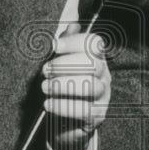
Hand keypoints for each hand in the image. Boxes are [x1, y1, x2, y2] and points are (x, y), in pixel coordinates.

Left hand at [42, 23, 110, 149]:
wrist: (65, 124)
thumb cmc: (61, 88)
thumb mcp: (60, 65)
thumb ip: (64, 46)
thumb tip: (72, 25)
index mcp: (95, 58)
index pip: (93, 43)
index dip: (74, 42)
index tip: (54, 46)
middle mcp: (103, 75)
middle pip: (92, 64)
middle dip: (65, 65)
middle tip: (45, 71)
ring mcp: (103, 96)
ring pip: (90, 86)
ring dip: (63, 86)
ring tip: (45, 88)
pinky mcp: (97, 116)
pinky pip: (84, 110)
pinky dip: (63, 106)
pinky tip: (48, 104)